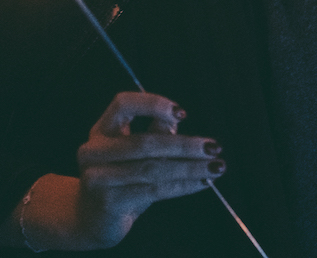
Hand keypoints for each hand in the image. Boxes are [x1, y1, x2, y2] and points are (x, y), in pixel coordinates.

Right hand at [6, 93, 220, 249]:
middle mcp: (93, 151)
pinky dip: (183, 185)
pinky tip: (202, 183)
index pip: (123, 104)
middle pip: (144, 143)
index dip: (153, 104)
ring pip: (153, 169)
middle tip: (214, 147)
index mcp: (102, 130)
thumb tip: (177, 120)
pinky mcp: (107, 202)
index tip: (183, 114)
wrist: (92, 220)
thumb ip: (155, 132)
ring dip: (191, 168)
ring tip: (216, 167)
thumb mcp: (138, 152)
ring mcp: (96, 178)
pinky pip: (153, 190)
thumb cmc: (123, 178)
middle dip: (185, 145)